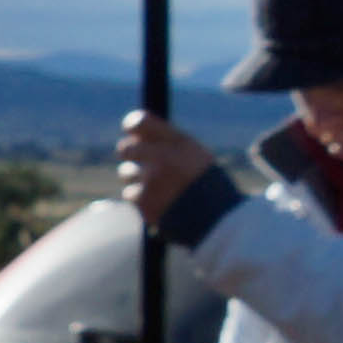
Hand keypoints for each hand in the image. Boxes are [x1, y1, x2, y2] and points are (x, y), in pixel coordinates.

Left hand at [116, 108, 212, 223]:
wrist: (217, 220)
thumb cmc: (205, 185)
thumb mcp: (195, 155)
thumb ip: (167, 142)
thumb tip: (133, 131)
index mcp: (179, 142)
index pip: (139, 122)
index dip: (132, 126)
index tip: (132, 131)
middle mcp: (163, 157)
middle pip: (125, 148)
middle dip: (131, 155)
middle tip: (142, 162)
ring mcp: (151, 181)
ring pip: (126, 173)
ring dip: (137, 180)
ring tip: (162, 188)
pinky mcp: (143, 202)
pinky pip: (130, 194)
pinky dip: (141, 200)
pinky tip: (161, 203)